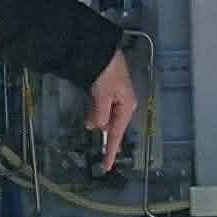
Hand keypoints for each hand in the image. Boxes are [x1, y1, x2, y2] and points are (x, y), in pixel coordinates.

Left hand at [84, 49, 136, 171]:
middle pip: (110, 125)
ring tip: (91, 101)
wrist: (103, 49)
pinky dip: (93, 106)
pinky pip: (100, 105)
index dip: (110, 151)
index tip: (105, 166)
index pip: (116, 135)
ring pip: (103, 115)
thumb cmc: (106, 72)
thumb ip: (99, 115)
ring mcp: (116, 97)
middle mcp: (124, 104)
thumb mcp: (102, 96)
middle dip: (100, 125)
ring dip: (95, 114)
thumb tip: (95, 127)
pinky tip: (89, 101)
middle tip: (92, 118)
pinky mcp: (108, 90)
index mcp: (127, 107)